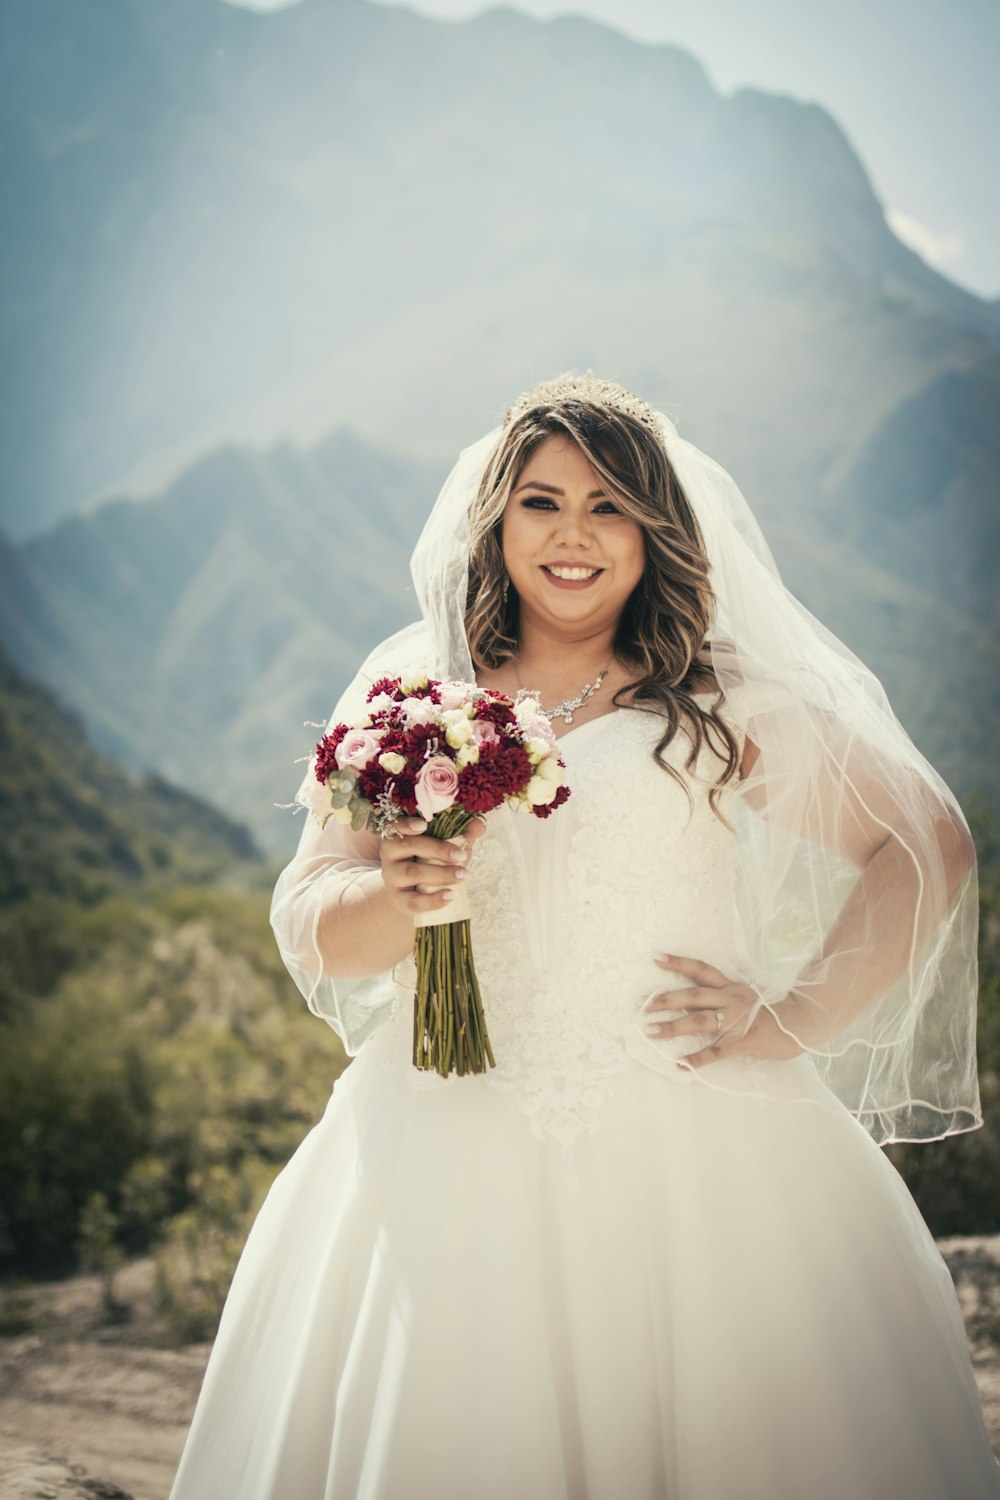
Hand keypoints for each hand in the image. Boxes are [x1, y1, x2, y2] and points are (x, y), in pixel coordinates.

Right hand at [379, 815, 487, 918]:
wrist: (416, 891)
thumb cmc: (432, 860)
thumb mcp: (448, 845)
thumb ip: (463, 834)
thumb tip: (479, 824)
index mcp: (399, 833)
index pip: (395, 824)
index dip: (407, 823)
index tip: (424, 825)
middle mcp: (390, 852)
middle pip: (408, 845)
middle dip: (437, 849)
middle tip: (461, 855)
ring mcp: (391, 877)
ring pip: (411, 872)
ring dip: (440, 874)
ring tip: (463, 875)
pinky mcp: (398, 899)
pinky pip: (412, 901)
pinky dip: (433, 900)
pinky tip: (451, 896)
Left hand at [642, 954, 805, 1068]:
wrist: (804, 1022)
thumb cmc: (774, 1010)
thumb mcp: (749, 995)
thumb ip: (727, 995)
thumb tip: (700, 998)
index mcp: (731, 986)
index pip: (700, 969)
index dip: (678, 963)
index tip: (655, 958)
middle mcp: (730, 998)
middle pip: (692, 995)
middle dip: (664, 1000)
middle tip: (640, 1005)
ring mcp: (736, 1019)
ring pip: (699, 1020)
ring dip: (672, 1026)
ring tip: (650, 1032)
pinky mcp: (743, 1041)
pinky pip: (716, 1051)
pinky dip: (697, 1059)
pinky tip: (680, 1065)